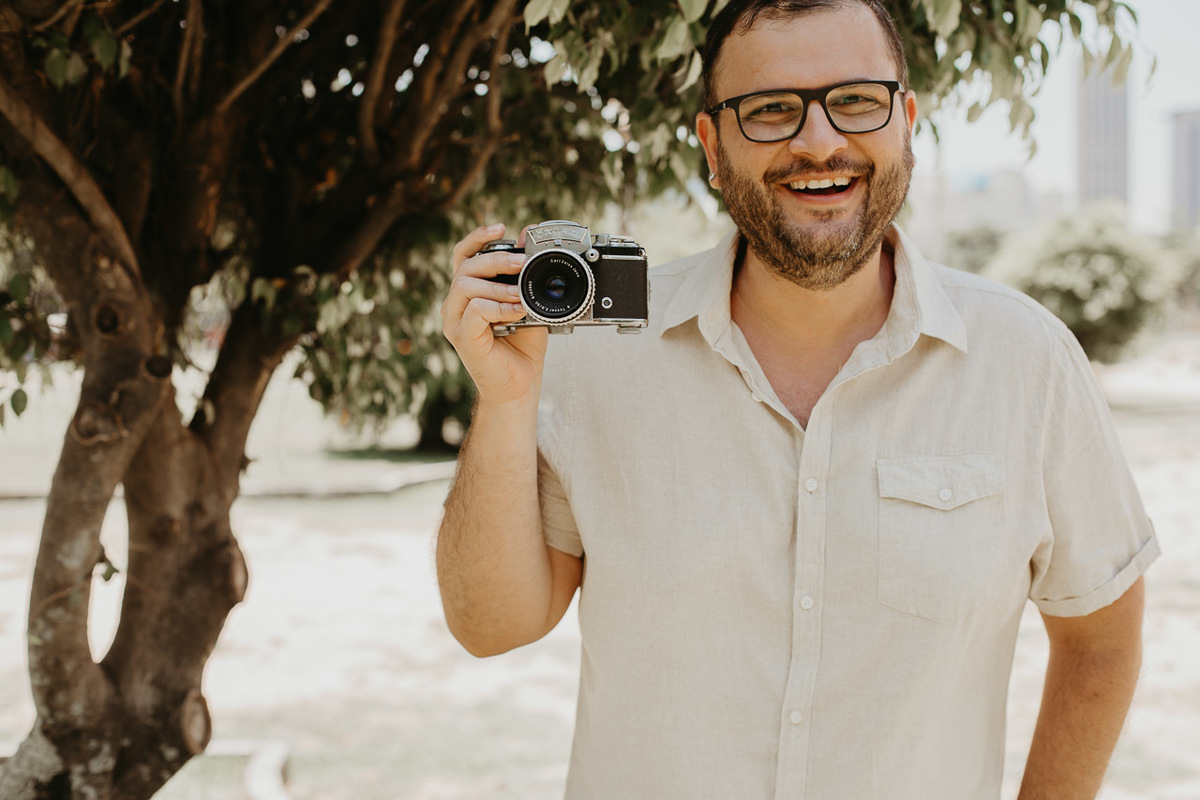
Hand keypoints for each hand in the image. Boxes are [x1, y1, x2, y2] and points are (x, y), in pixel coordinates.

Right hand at [442, 223, 548, 406]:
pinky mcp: (462, 338)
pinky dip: (498, 307)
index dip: (478, 238)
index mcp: (468, 294)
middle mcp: (456, 305)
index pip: (463, 256)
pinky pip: (474, 311)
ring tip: (520, 295)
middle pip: (465, 266)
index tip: (501, 227)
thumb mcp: (527, 303)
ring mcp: (455, 322)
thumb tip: (528, 236)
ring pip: (465, 285)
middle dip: (496, 259)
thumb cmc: (522, 347)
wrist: (520, 386)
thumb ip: (525, 274)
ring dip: (497, 286)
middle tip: (522, 263)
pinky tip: (517, 312)